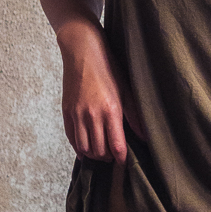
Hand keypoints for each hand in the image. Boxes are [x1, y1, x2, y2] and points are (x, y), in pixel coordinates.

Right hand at [58, 20, 142, 162]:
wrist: (82, 50)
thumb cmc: (108, 66)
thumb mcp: (126, 89)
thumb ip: (134, 115)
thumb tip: (144, 136)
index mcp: (110, 110)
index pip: (116, 146)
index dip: (121, 158)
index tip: (125, 161)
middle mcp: (92, 115)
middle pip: (99, 151)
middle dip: (108, 158)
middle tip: (114, 156)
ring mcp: (77, 114)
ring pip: (84, 148)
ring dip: (94, 154)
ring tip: (102, 152)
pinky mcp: (66, 112)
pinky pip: (71, 138)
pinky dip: (78, 148)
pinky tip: (86, 149)